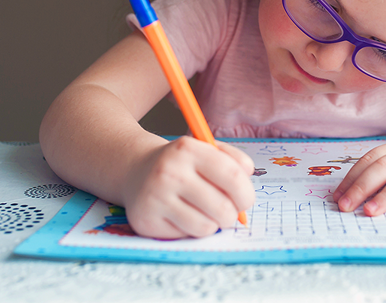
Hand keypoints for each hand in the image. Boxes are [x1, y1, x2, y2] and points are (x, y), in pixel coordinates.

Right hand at [122, 136, 254, 238]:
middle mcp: (169, 172)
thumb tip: (249, 173)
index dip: (246, 193)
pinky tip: (184, 216)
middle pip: (222, 207)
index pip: (232, 176)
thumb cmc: (180, 163)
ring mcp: (156, 198)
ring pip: (206, 227)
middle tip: (228, 211)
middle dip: (232, 214)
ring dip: (212, 223)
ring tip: (204, 211)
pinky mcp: (147, 221)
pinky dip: (192, 229)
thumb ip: (233, 159)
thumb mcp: (205, 149)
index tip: (246, 200)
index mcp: (188, 149)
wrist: (136, 170)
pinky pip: (187, 235)